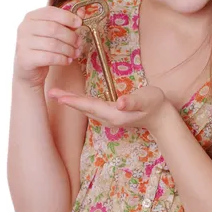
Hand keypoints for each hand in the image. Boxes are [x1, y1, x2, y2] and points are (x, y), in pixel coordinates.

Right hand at [13, 4, 85, 88]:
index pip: (50, 12)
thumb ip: (67, 22)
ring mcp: (23, 43)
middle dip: (70, 36)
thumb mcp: (54, 32)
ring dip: (68, 50)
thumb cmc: (43, 47)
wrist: (28, 68)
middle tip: (79, 43)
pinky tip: (68, 61)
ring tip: (75, 53)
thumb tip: (82, 12)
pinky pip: (49, 57)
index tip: (79, 23)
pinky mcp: (26, 59)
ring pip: (52, 44)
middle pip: (53, 28)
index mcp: (31, 17)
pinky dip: (62, 59)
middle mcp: (24, 28)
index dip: (67, 17)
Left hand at [48, 85, 172, 133]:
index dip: (74, 100)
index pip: (90, 105)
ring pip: (86, 109)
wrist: (161, 117)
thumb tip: (119, 102)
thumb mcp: (147, 99)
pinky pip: (91, 109)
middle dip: (67, 101)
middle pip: (84, 108)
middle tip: (50, 92)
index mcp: (114, 114)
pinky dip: (80, 103)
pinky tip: (75, 99)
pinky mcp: (111, 115)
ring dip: (72, 102)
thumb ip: (133, 101)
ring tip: (58, 95)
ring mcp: (109, 118)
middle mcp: (108, 118)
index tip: (60, 96)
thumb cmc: (155, 104)